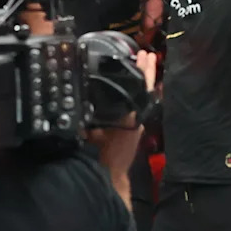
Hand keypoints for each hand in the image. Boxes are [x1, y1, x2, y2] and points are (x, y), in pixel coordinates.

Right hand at [87, 51, 154, 178]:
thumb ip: (90, 119)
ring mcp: (138, 123)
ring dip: (144, 80)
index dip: (142, 70)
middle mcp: (137, 117)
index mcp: (131, 115)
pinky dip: (137, 93)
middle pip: (146, 88)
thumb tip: (82, 103)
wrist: (111, 177)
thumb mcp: (92, 134)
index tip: (143, 55)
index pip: (140, 87)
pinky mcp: (135, 129)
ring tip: (145, 63)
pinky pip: (138, 105)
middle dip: (147, 70)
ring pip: (143, 96)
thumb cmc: (102, 156)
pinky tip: (132, 87)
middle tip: (148, 53)